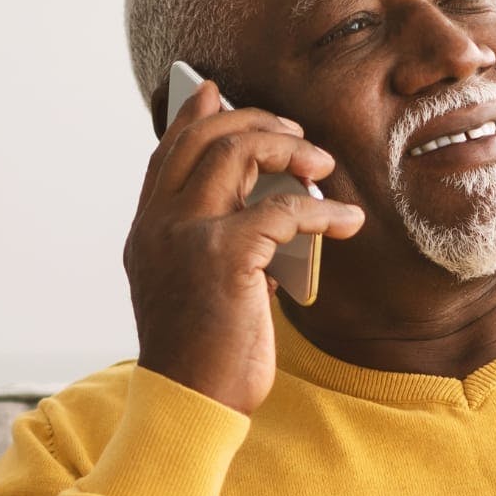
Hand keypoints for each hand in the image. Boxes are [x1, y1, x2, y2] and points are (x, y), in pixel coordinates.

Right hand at [124, 81, 363, 414]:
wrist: (190, 404)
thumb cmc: (205, 355)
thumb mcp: (200, 291)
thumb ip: (220, 245)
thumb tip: (268, 214)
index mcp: (148, 232)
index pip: (167, 153)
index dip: (194, 117)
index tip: (217, 91)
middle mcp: (158, 224)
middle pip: (204, 138)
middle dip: (256, 122)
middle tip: (296, 133)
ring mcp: (186, 236)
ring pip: (237, 153)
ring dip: (288, 149)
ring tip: (321, 165)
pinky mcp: (224, 255)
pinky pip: (284, 210)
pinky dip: (323, 210)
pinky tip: (347, 220)